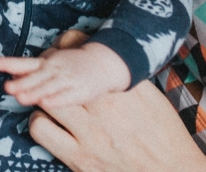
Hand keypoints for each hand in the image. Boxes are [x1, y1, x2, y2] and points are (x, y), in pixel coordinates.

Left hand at [0, 41, 130, 107]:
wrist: (102, 64)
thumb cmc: (71, 66)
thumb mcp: (49, 63)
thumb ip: (30, 70)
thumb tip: (9, 76)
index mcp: (46, 63)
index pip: (25, 63)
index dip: (9, 63)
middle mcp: (55, 69)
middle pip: (36, 77)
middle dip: (22, 83)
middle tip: (7, 88)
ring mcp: (68, 79)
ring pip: (49, 86)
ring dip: (35, 91)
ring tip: (21, 98)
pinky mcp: (81, 90)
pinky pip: (67, 96)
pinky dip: (56, 99)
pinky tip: (46, 103)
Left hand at [20, 29, 205, 171]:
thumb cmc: (166, 137)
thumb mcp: (151, 99)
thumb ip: (125, 79)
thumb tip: (104, 61)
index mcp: (120, 90)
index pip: (81, 52)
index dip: (67, 46)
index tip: (63, 47)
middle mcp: (103, 109)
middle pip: (58, 72)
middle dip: (48, 66)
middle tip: (46, 68)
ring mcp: (89, 135)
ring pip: (45, 99)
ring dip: (40, 94)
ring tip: (43, 94)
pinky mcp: (78, 158)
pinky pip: (41, 130)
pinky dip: (39, 121)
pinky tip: (46, 120)